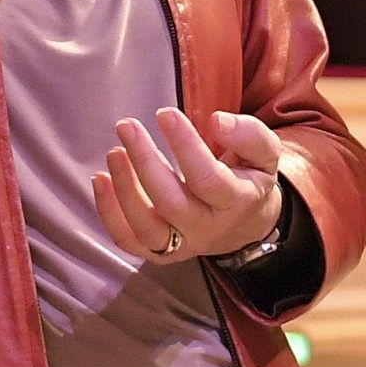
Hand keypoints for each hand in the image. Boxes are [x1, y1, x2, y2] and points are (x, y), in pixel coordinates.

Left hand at [92, 108, 285, 265]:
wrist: (245, 226)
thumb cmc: (248, 180)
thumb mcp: (264, 155)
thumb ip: (249, 135)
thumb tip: (216, 121)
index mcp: (235, 202)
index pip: (207, 178)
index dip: (185, 146)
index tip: (165, 114)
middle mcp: (206, 228)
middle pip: (171, 204)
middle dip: (145, 162)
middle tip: (128, 126)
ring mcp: (181, 245)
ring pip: (147, 228)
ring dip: (124, 190)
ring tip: (114, 152)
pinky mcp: (158, 252)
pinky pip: (129, 241)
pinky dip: (109, 214)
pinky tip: (101, 179)